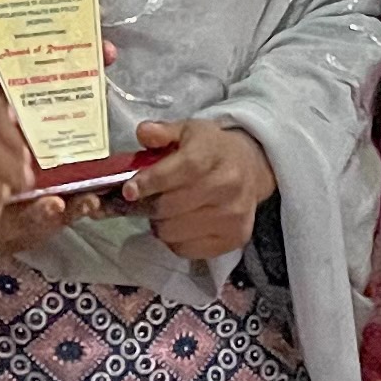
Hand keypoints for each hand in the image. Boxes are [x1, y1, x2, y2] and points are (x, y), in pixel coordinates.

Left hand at [124, 118, 274, 264]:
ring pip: (173, 232)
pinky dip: (175, 240)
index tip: (129, 190)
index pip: (178, 172)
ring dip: (161, 223)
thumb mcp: (187, 130)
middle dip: (149, 204)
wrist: (251, 167)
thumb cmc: (213, 149)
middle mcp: (226, 187)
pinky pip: (186, 250)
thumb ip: (162, 132)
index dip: (149, 182)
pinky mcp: (234, 238)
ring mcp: (232, 216)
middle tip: (148, 199)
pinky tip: (181, 224)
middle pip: (169, 207)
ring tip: (167, 211)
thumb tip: (143, 133)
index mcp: (213, 155)